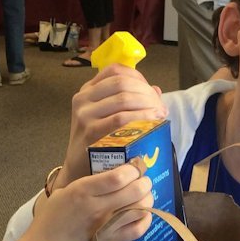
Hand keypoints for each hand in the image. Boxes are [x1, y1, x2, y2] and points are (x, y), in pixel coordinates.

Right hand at [30, 162, 153, 240]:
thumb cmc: (49, 222)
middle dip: (144, 182)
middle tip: (143, 180)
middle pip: (134, 190)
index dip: (132, 169)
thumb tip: (109, 177)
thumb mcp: (62, 194)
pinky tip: (144, 215)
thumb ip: (86, 185)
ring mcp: (106, 226)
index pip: (118, 177)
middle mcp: (97, 208)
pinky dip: (145, 220)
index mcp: (82, 191)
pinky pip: (137, 230)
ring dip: (147, 199)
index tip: (134, 166)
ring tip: (144, 195)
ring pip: (140, 208)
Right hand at [60, 63, 166, 187]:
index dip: (138, 77)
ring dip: (148, 104)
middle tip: (160, 107)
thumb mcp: (106, 117)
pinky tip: (154, 123)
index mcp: (87, 91)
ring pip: (124, 98)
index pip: (115, 70)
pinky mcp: (91, 131)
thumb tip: (156, 90)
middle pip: (122, 83)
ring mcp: (85, 114)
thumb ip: (129, 101)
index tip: (151, 92)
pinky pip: (122, 118)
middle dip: (147, 93)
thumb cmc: (97, 143)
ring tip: (160, 115)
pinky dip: (142, 118)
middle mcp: (83, 99)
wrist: (79, 170)